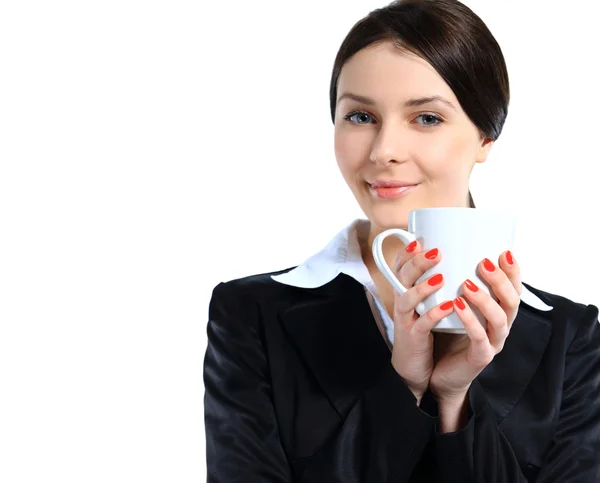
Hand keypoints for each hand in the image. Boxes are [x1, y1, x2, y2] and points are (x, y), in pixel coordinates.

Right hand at [390, 240, 456, 402]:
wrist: (414, 367)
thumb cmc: (426, 332)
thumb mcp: (427, 305)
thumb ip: (437, 284)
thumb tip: (459, 260)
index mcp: (406, 292)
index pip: (400, 267)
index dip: (407, 253)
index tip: (419, 239)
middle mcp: (402, 303)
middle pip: (401, 277)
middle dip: (417, 262)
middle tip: (436, 251)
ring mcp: (406, 321)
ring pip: (407, 299)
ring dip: (423, 286)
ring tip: (441, 276)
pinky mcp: (413, 338)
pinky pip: (422, 324)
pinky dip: (434, 314)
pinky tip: (449, 306)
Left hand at [429, 251, 521, 402]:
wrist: (439, 371)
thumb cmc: (446, 333)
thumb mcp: (452, 303)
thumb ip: (455, 283)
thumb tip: (445, 250)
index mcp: (498, 311)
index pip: (513, 288)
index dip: (513, 271)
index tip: (504, 251)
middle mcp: (500, 325)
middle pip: (511, 300)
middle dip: (500, 280)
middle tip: (484, 263)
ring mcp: (493, 342)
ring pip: (499, 318)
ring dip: (484, 298)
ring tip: (468, 283)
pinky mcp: (480, 357)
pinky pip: (478, 337)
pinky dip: (470, 320)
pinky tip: (457, 306)